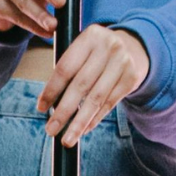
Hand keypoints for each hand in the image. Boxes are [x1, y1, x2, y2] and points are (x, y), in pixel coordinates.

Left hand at [39, 24, 151, 145]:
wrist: (135, 46)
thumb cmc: (98, 51)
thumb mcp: (84, 48)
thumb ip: (69, 67)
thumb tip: (50, 103)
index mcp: (90, 37)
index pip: (65, 68)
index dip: (51, 90)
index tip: (41, 108)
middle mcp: (108, 48)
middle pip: (80, 86)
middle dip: (63, 111)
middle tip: (50, 130)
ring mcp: (122, 63)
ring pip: (96, 99)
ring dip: (79, 123)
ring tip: (67, 139)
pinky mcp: (131, 79)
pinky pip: (109, 104)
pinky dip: (94, 119)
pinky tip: (83, 130)